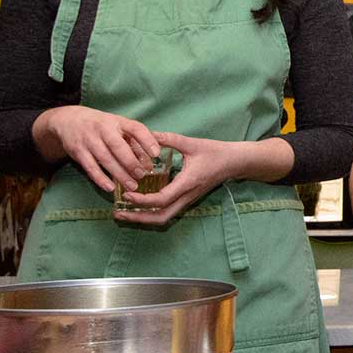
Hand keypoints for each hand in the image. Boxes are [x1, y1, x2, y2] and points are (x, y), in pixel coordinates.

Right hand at [33, 105, 159, 192]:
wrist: (68, 120)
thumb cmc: (102, 126)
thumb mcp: (118, 126)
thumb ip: (134, 141)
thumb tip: (150, 162)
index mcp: (118, 121)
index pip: (135, 128)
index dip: (147, 140)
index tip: (156, 154)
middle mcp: (103, 129)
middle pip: (118, 146)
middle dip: (131, 162)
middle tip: (142, 175)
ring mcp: (89, 140)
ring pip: (105, 159)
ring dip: (119, 174)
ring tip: (132, 186)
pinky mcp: (77, 152)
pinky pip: (90, 167)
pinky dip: (100, 178)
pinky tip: (110, 188)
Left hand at [113, 132, 241, 225]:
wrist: (235, 162)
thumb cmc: (215, 152)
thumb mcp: (192, 143)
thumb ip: (169, 139)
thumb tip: (149, 133)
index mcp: (187, 183)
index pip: (162, 199)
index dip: (142, 200)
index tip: (126, 194)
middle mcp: (187, 196)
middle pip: (160, 217)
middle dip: (138, 218)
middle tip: (118, 212)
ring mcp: (188, 200)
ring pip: (164, 218)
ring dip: (143, 219)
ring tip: (124, 213)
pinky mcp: (187, 199)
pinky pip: (167, 212)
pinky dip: (151, 213)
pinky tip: (139, 206)